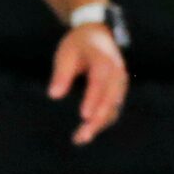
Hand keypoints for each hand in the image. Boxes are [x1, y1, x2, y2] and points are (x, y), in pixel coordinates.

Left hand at [51, 21, 126, 145]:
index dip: (93, 99)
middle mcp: (117, 73)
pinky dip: (102, 121)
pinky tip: (86, 132)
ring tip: (79, 139)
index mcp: (103, 60)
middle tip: (81, 136)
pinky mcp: (118, 91)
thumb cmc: (78, 45)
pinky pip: (113, 109)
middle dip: (97, 119)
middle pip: (110, 99)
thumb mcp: (65, 54)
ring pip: (113, 108)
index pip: (100, 82)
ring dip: (99, 125)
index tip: (84, 116)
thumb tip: (54, 95)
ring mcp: (120, 83)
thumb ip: (61, 74)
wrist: (97, 34)